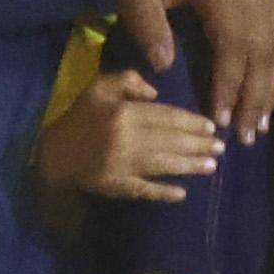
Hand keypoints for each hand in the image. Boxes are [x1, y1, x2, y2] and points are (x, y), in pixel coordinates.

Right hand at [41, 69, 218, 206]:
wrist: (53, 153)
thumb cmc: (80, 118)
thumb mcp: (97, 89)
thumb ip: (126, 80)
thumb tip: (155, 92)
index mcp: (122, 112)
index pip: (165, 116)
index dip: (191, 121)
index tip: (210, 126)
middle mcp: (125, 138)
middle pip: (170, 140)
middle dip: (198, 144)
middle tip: (220, 147)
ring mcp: (122, 164)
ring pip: (164, 164)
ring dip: (190, 166)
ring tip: (212, 166)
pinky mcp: (117, 184)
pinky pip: (145, 189)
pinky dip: (164, 192)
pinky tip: (182, 193)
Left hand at [108, 0, 273, 144]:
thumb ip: (145, 21)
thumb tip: (163, 67)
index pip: (234, 46)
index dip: (229, 85)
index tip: (219, 119)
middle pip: (263, 51)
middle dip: (255, 96)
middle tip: (245, 135)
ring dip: (270, 85)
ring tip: (258, 122)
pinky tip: (267, 86)